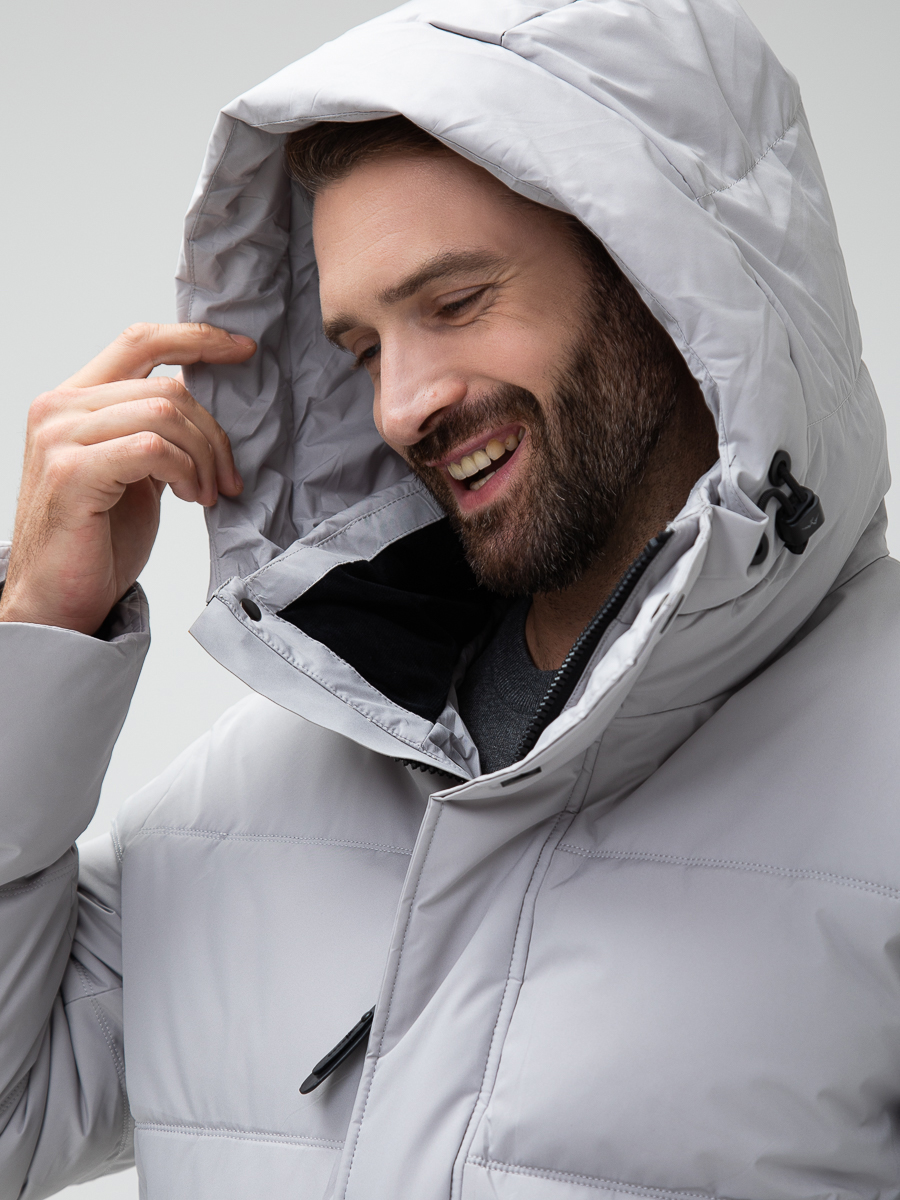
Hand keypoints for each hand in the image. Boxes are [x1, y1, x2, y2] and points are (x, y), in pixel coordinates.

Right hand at [0, 322, 255, 634]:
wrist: (59, 599)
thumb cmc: (99, 540)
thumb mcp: (135, 472)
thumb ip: (155, 432)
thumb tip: (207, 410)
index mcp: (74, 400)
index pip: (140, 341)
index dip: (197, 339)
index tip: (244, 350)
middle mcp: (59, 408)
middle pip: (167, 386)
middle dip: (213, 433)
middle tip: (226, 479)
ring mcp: (60, 437)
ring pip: (164, 413)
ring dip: (202, 457)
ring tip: (205, 494)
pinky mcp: (72, 472)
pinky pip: (153, 448)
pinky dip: (184, 471)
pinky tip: (188, 498)